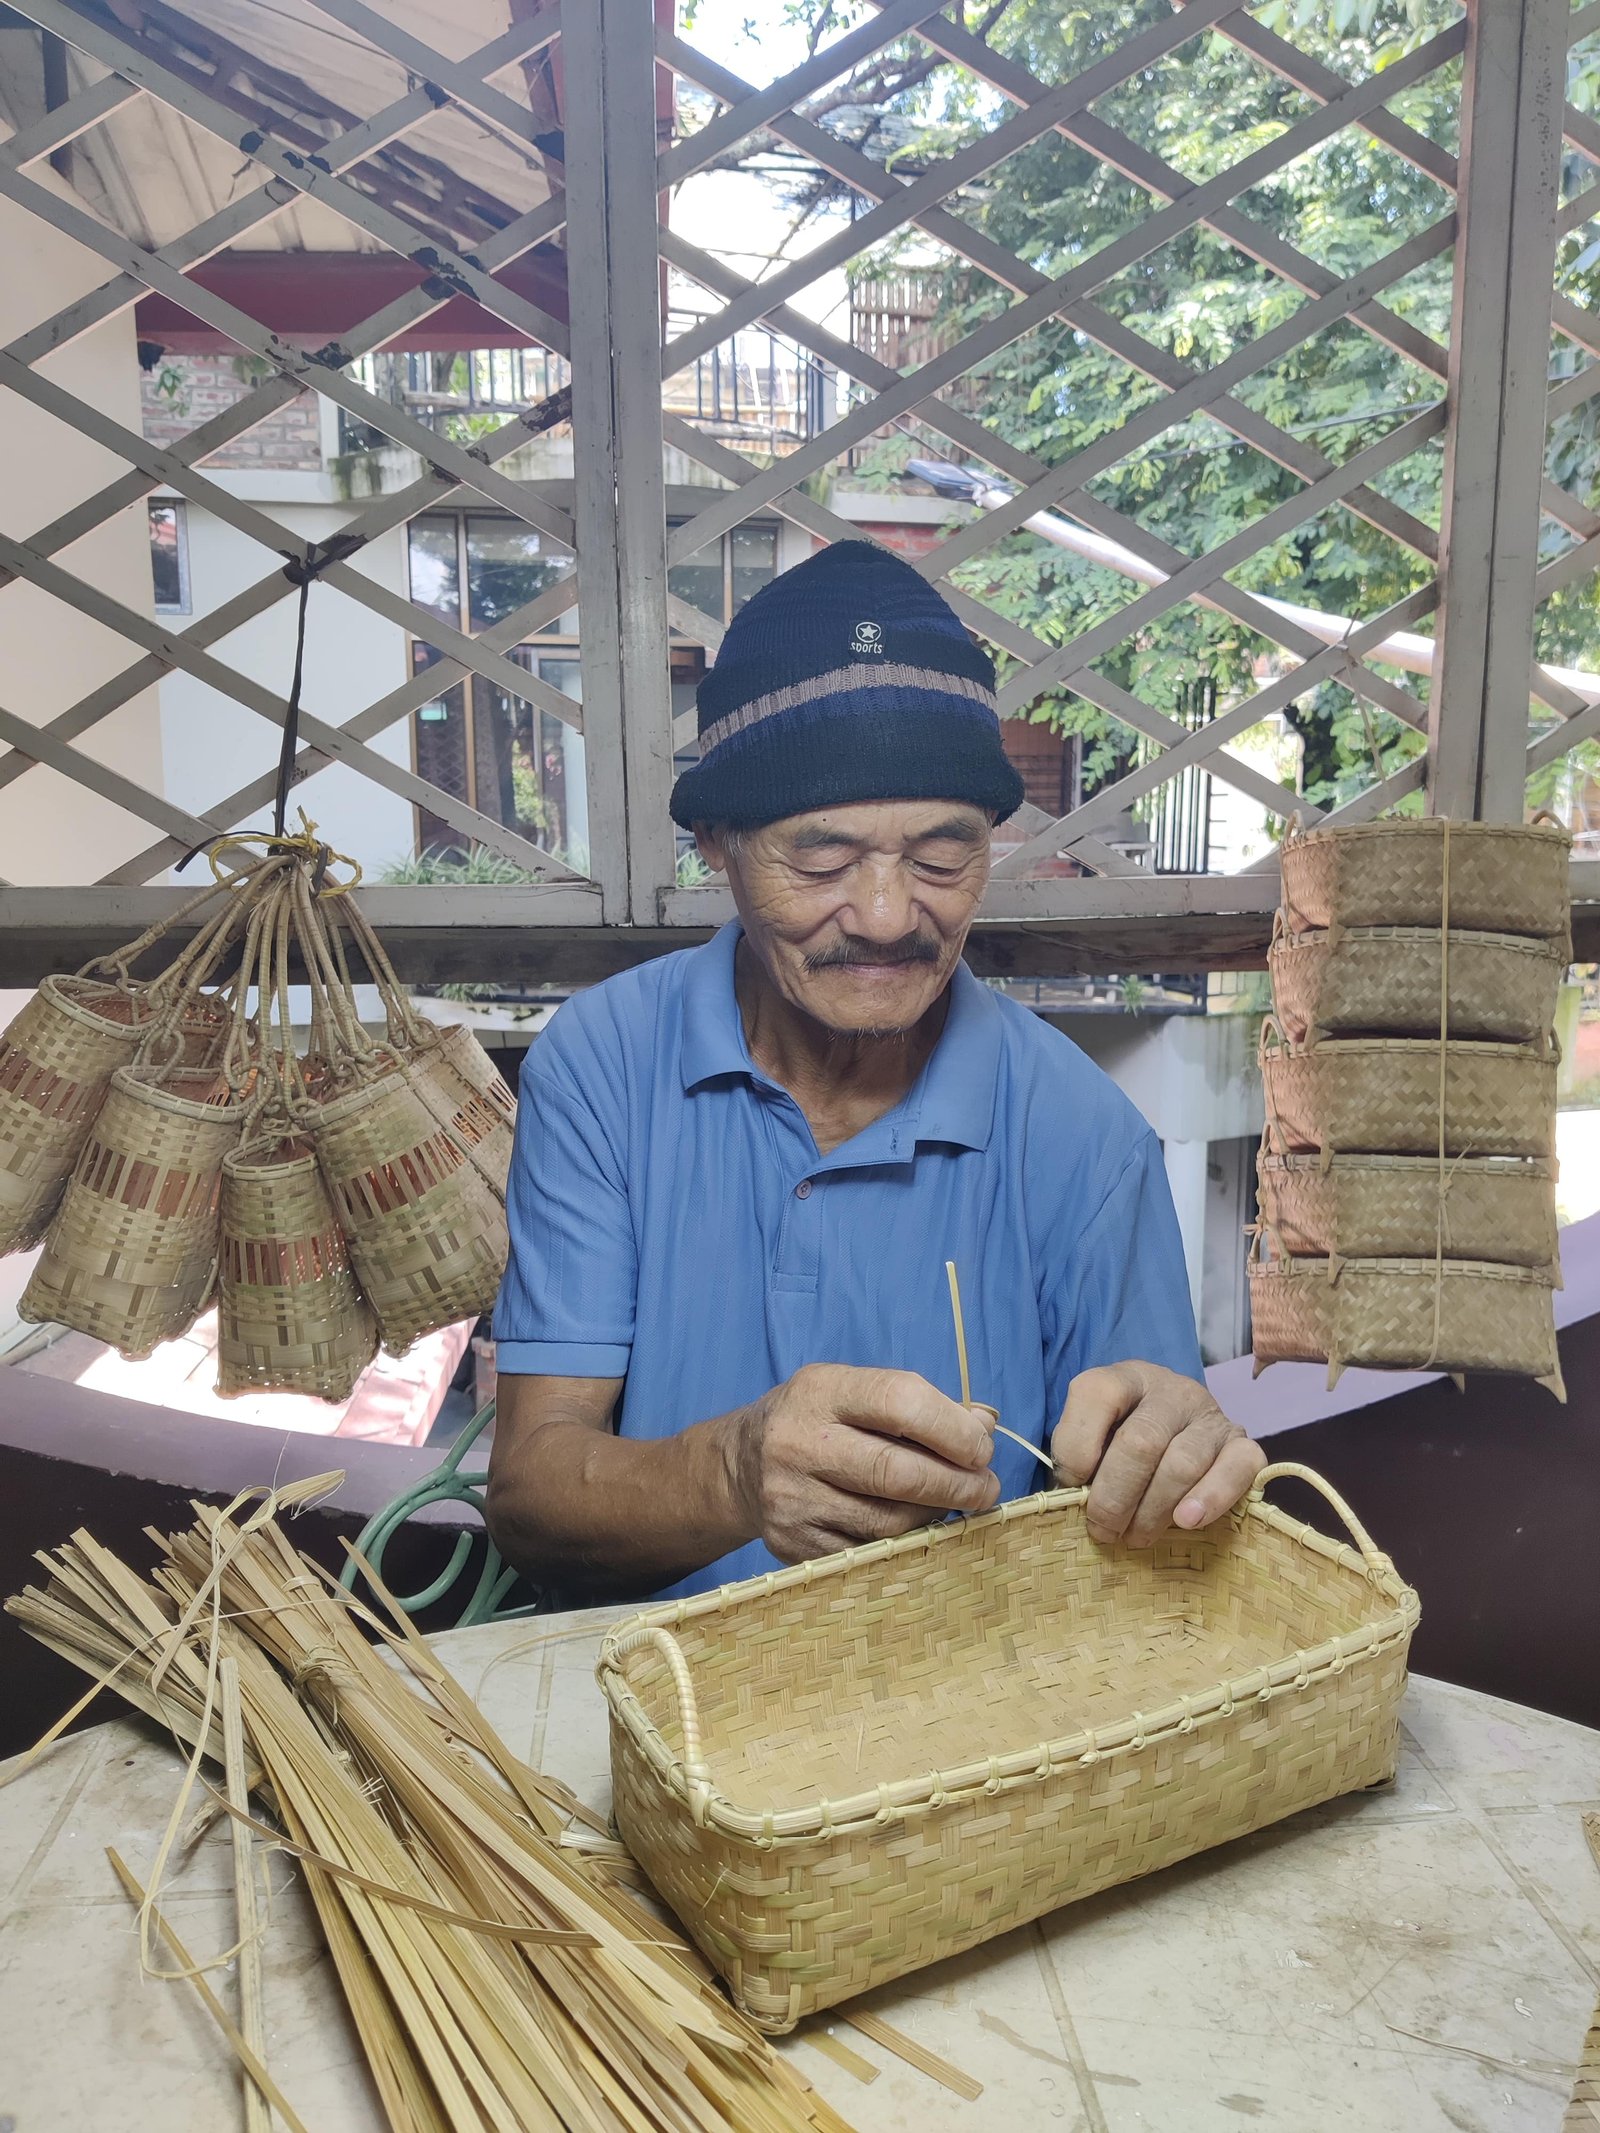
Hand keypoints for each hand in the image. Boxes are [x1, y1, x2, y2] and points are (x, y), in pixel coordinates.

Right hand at [725, 1363, 999, 1563]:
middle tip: (986, 1488)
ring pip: (889, 1522)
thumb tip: (984, 1423)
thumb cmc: (818, 1422)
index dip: (954, 1429)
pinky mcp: (791, 1545)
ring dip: (934, 1515)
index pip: (901, 1403)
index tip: (983, 1447)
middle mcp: (798, 1443)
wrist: (738, 1466)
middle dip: (958, 1484)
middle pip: (898, 1472)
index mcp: (820, 1391)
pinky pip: (868, 1553)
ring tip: (949, 1504)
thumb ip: (919, 1405)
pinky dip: (902, 1544)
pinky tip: (912, 1527)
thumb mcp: (855, 1393)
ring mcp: (791, 1499)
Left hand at [1049, 1362, 1264, 1546]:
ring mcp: (1210, 1415)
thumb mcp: (1093, 1437)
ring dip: (1153, 1511)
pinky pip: (1237, 1469)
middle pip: (1141, 1442)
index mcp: (1126, 1378)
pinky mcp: (1243, 1444)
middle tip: (1103, 1530)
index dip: (1077, 1447)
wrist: (1179, 1439)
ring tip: (1136, 1536)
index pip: (1097, 1394)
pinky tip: (1186, 1521)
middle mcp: (1171, 1390)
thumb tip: (1072, 1493)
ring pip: (1182, 1464)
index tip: (1071, 1484)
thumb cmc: (1123, 1444)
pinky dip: (1211, 1499)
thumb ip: (1077, 1454)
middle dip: (1114, 1497)